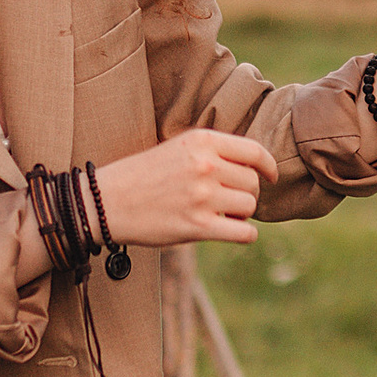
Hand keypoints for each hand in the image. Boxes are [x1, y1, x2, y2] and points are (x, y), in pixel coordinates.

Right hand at [84, 129, 277, 253]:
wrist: (106, 202)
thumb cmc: (142, 176)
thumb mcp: (177, 148)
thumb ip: (212, 152)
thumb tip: (252, 168)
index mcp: (201, 141)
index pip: (254, 151)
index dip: (268, 166)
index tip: (271, 176)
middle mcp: (205, 166)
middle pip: (253, 183)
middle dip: (247, 194)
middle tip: (230, 201)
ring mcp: (203, 197)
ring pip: (249, 207)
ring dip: (242, 214)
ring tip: (224, 215)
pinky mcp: (198, 226)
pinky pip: (244, 233)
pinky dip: (245, 235)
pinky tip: (233, 232)